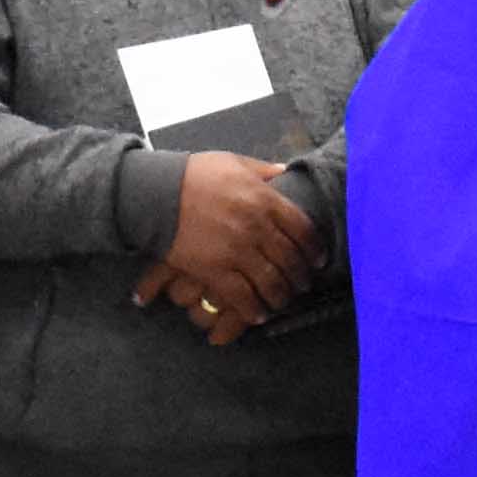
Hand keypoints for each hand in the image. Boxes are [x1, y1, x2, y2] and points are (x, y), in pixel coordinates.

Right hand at [136, 151, 318, 338]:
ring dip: (282, 297)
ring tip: (283, 301)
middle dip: (301, 276)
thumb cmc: (195, 174)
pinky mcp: (215, 271)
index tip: (318, 259)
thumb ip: (263, 170)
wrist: (157, 194)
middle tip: (303, 284)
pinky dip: (254, 310)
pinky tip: (258, 314)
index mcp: (265, 200)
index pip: (303, 230)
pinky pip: (243, 297)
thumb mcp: (234, 162)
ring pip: (272, 283)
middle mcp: (257, 227)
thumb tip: (284, 172)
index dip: (315, 249)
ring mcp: (237, 251)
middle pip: (291, 260)